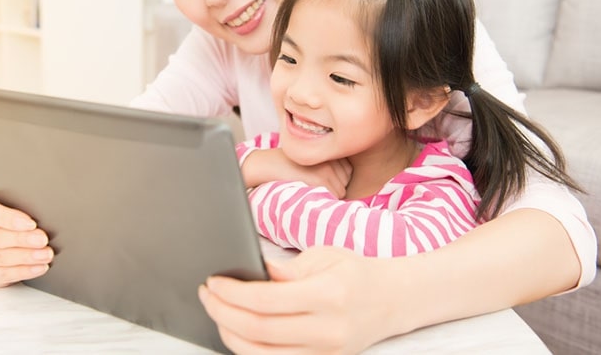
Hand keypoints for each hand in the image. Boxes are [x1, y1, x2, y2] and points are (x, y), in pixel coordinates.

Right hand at [0, 161, 52, 286]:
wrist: (13, 233)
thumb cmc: (10, 207)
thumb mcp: (3, 189)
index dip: (7, 218)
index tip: (30, 221)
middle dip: (22, 239)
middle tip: (44, 240)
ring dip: (25, 257)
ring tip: (46, 254)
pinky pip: (0, 275)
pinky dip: (22, 272)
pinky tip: (39, 268)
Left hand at [199, 247, 405, 354]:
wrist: (393, 300)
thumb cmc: (355, 273)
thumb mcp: (324, 256)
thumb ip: (285, 268)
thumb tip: (249, 273)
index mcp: (328, 294)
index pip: (266, 300)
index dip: (232, 293)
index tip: (213, 282)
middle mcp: (327, 329)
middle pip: (258, 330)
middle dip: (222, 311)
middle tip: (207, 295)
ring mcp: (325, 352)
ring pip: (261, 354)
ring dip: (230, 334)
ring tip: (217, 312)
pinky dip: (249, 349)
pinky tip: (237, 332)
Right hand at [242, 149, 351, 197]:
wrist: (268, 165)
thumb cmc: (287, 165)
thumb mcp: (310, 160)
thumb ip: (328, 167)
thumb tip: (342, 189)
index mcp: (329, 151)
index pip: (348, 172)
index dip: (336, 180)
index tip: (321, 181)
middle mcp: (332, 158)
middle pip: (345, 182)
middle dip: (334, 188)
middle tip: (315, 186)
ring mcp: (328, 168)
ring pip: (341, 192)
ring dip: (330, 195)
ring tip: (312, 190)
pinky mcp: (321, 178)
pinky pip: (333, 196)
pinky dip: (324, 199)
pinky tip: (310, 193)